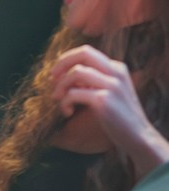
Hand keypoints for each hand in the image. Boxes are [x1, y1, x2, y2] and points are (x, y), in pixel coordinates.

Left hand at [50, 45, 168, 173]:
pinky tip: (67, 112)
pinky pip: (74, 93)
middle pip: (83, 53)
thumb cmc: (119, 116)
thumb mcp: (109, 91)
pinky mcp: (104, 100)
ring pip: (76, 72)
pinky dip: (64, 102)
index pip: (87, 52)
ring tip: (58, 99)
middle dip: (62, 63)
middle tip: (52, 79)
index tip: (57, 74)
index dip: (68, 60)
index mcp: (117, 68)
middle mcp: (116, 72)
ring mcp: (111, 85)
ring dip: (61, 86)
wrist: (138, 137)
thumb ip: (93, 79)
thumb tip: (63, 73)